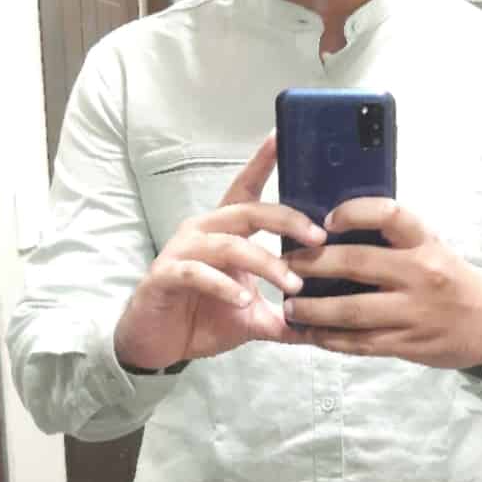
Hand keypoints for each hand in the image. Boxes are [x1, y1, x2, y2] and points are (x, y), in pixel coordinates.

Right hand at [113, 134, 323, 369]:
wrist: (157, 346)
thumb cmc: (202, 319)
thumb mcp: (252, 318)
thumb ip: (284, 317)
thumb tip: (324, 326)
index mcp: (224, 232)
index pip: (246, 190)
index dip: (262, 162)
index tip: (281, 136)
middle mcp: (203, 232)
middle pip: (247, 211)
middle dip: (286, 220)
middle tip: (318, 238)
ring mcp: (182, 252)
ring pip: (228, 244)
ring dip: (264, 262)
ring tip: (291, 285)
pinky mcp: (165, 276)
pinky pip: (198, 273)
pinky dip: (224, 285)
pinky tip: (243, 299)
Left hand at [284, 198, 481, 367]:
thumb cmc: (449, 279)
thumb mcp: (431, 248)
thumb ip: (392, 240)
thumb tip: (332, 229)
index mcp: (425, 243)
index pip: (390, 215)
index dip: (355, 213)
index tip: (328, 219)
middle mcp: (420, 274)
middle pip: (357, 264)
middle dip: (313, 265)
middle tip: (286, 265)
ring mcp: (413, 312)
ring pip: (352, 311)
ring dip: (313, 309)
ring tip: (289, 306)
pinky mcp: (407, 343)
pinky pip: (360, 343)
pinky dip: (330, 339)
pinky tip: (310, 333)